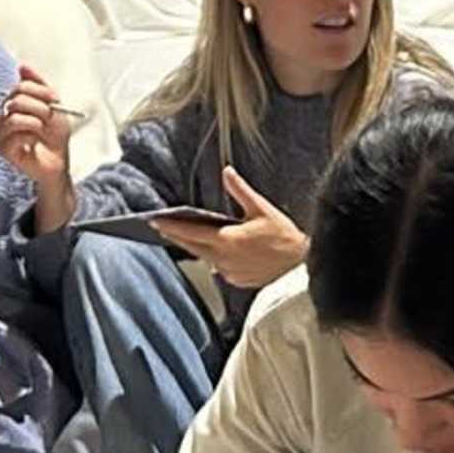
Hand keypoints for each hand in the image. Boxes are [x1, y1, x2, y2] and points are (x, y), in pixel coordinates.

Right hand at [0, 76, 74, 216]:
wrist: (59, 160)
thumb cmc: (55, 134)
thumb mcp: (53, 105)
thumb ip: (38, 84)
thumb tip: (21, 66)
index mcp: (15, 102)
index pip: (21, 86)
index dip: (41, 90)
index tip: (56, 99)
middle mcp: (4, 115)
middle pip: (16, 100)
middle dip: (39, 107)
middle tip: (50, 116)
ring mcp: (2, 132)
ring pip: (12, 118)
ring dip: (34, 122)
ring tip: (42, 129)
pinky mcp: (4, 149)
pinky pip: (12, 137)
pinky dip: (29, 137)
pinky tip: (35, 142)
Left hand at [160, 167, 305, 290]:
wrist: (299, 266)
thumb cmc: (283, 237)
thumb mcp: (261, 209)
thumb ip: (240, 190)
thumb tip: (227, 172)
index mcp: (226, 240)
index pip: (189, 233)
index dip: (170, 226)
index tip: (154, 221)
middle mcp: (223, 259)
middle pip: (192, 247)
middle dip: (177, 236)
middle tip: (162, 227)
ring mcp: (229, 272)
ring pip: (205, 258)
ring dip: (197, 246)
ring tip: (187, 234)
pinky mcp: (237, 280)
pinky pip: (219, 268)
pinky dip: (216, 258)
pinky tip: (219, 249)